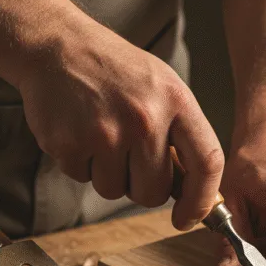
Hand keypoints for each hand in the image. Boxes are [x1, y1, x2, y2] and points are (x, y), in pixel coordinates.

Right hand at [18, 19, 223, 230]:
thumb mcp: (165, 90)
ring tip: (103, 136)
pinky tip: (81, 132)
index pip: (207, 163)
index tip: (187, 218)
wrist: (58, 46)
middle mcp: (144, 118)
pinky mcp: (68, 143)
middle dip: (143, 187)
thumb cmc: (118, 74)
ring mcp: (104, 131)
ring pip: (116, 192)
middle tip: (131, 157)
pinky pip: (84, 180)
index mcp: (177, 102)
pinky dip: (82, 165)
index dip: (201, 201)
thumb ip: (184, 139)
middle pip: (154, 193)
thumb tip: (196, 196)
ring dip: (110, 176)